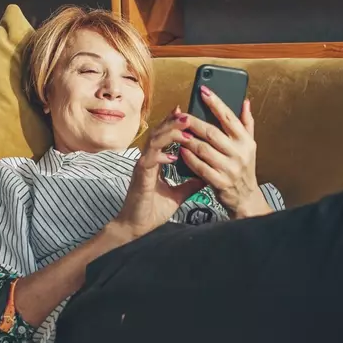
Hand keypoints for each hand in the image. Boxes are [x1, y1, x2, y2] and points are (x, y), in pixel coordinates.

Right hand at [110, 108, 205, 238]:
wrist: (136, 227)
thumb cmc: (152, 210)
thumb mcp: (177, 195)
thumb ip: (190, 184)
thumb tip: (206, 176)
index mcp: (155, 162)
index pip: (164, 137)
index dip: (174, 124)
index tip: (187, 114)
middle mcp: (147, 160)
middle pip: (158, 133)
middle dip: (173, 123)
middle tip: (188, 115)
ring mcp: (142, 167)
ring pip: (153, 143)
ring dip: (169, 134)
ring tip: (185, 128)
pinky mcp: (140, 178)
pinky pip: (149, 161)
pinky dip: (161, 156)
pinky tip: (173, 155)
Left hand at [179, 86, 271, 217]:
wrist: (246, 198)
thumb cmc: (244, 169)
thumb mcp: (249, 146)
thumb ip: (246, 123)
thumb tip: (245, 101)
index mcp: (246, 141)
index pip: (229, 117)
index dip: (216, 103)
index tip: (203, 90)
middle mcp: (240, 153)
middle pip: (212, 132)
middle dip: (194, 122)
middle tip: (180, 114)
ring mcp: (230, 168)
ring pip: (203, 149)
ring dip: (188, 139)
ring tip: (177, 132)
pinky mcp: (220, 182)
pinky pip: (200, 167)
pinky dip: (189, 158)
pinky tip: (181, 150)